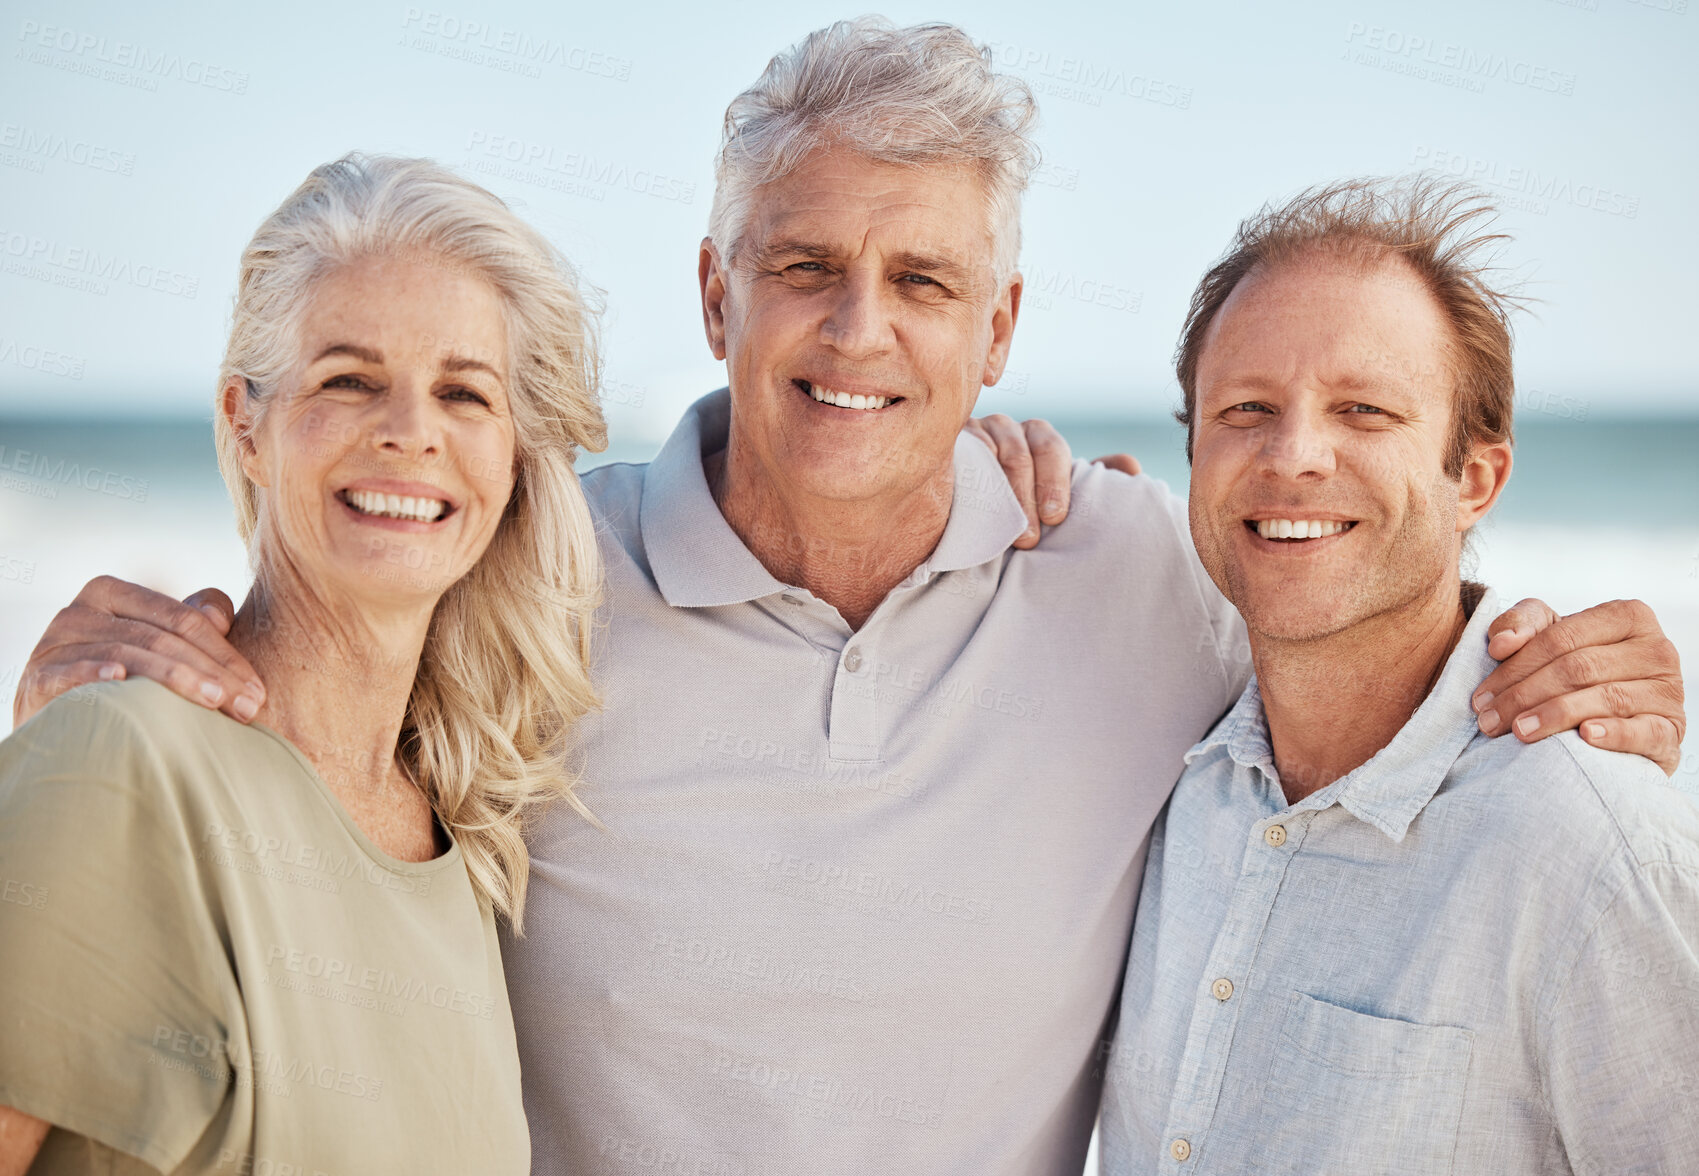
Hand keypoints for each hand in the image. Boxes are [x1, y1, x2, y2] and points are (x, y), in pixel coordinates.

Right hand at [13, 576, 263, 728]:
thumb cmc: (117, 680)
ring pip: (129, 652)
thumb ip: (190, 622)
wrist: (54, 718)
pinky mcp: (38, 675)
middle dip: (213, 672)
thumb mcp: (155, 644)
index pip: (183, 619)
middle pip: (162, 637)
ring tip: (216, 702)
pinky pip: (72, 670)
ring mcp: (55, 642)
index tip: (259, 691)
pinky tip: (123, 681)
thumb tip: (219, 614)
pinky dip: (97, 673)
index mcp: (113, 594)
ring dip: (177, 678)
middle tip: (248, 705)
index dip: (227, 654)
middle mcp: (81, 610)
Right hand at [962, 414, 1140, 548]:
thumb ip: (1093, 480)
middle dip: (1026, 499)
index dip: (1055, 483)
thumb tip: (1132, 467)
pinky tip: (973, 508)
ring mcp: (973, 433)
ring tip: (1003, 534)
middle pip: (1020, 454)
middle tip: (1030, 539)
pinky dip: (969, 481)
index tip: (1056, 518)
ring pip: (990, 457)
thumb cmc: (1021, 506)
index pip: (1051, 449)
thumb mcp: (1057, 493)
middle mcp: (1006, 428)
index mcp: (1037, 435)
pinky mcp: (946, 447)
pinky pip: (960, 457)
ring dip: (1000, 498)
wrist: (968, 517)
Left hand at [1472, 597, 1684, 773]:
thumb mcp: (1549, 636)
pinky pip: (1644, 731)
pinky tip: (1585, 737)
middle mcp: (1656, 649)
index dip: (1515, 666)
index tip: (1480, 695)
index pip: (1561, 638)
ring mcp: (1669, 690)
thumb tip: (1500, 642)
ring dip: (1554, 717)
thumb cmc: (1576, 671)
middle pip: (1578, 668)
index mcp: (1628, 616)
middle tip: (1489, 721)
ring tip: (1517, 732)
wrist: (1618, 721)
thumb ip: (1523, 623)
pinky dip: (1614, 733)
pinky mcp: (1672, 730)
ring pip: (1605, 697)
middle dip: (1524, 695)